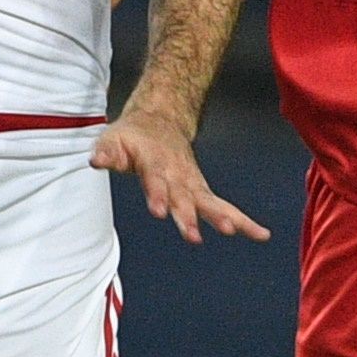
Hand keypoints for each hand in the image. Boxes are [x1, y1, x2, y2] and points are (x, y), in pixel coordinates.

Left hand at [92, 105, 267, 243]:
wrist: (159, 121)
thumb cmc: (131, 137)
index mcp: (154, 162)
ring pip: (209, 202)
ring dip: (220, 217)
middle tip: (193, 235)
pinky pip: (223, 208)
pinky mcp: (202, 192)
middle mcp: (177, 174)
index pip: (155, 179)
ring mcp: (192, 183)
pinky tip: (261, 235)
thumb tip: (95, 161)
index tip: (159, 211)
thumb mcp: (113, 140)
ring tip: (235, 231)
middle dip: (188, 215)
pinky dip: (243, 222)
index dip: (157, 194)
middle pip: (184, 196)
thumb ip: (107, 152)